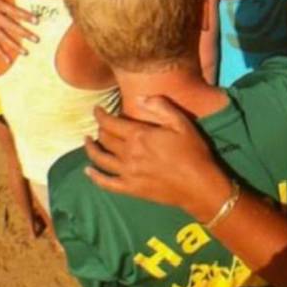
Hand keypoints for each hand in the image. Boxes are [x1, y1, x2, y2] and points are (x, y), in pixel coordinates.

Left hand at [85, 96, 231, 220]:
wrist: (198, 185)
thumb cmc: (193, 152)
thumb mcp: (182, 123)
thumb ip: (161, 107)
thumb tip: (139, 97)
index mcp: (140, 136)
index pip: (112, 123)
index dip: (101, 115)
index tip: (96, 109)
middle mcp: (129, 154)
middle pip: (106, 139)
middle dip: (100, 129)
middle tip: (100, 124)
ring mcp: (127, 173)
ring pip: (101, 159)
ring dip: (91, 149)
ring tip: (87, 142)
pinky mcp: (130, 188)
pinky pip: (106, 183)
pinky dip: (94, 176)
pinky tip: (88, 171)